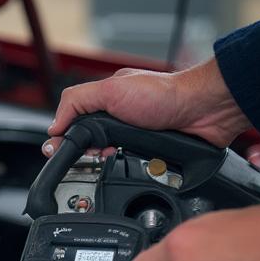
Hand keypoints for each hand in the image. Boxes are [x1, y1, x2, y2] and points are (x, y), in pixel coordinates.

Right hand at [43, 59, 250, 156]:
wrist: (204, 110)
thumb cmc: (165, 94)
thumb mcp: (111, 90)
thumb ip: (77, 102)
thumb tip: (54, 126)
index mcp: (106, 101)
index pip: (74, 124)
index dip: (65, 139)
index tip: (59, 152)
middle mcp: (119, 120)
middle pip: (90, 146)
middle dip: (89, 154)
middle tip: (95, 154)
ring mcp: (135, 138)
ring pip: (109, 160)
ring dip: (110, 163)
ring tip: (116, 156)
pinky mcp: (150, 154)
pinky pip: (131, 169)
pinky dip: (130, 170)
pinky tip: (132, 163)